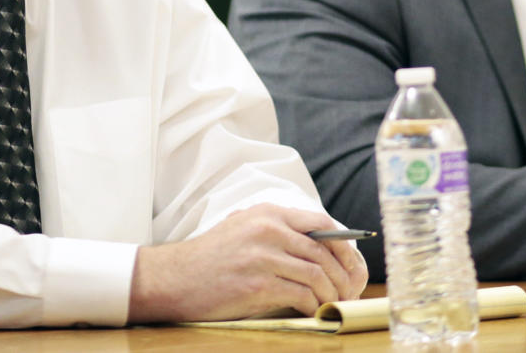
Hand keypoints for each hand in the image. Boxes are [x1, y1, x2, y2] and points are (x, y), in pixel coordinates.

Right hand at [128, 203, 368, 322]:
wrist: (175, 277)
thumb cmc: (211, 257)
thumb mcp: (244, 228)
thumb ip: (278, 230)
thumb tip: (318, 245)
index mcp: (269, 213)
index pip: (321, 224)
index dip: (343, 245)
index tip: (350, 263)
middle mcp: (268, 229)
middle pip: (324, 251)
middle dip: (343, 275)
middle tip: (349, 291)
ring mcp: (263, 256)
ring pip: (317, 274)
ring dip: (331, 294)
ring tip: (332, 304)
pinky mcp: (257, 284)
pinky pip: (301, 295)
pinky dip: (313, 306)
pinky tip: (313, 312)